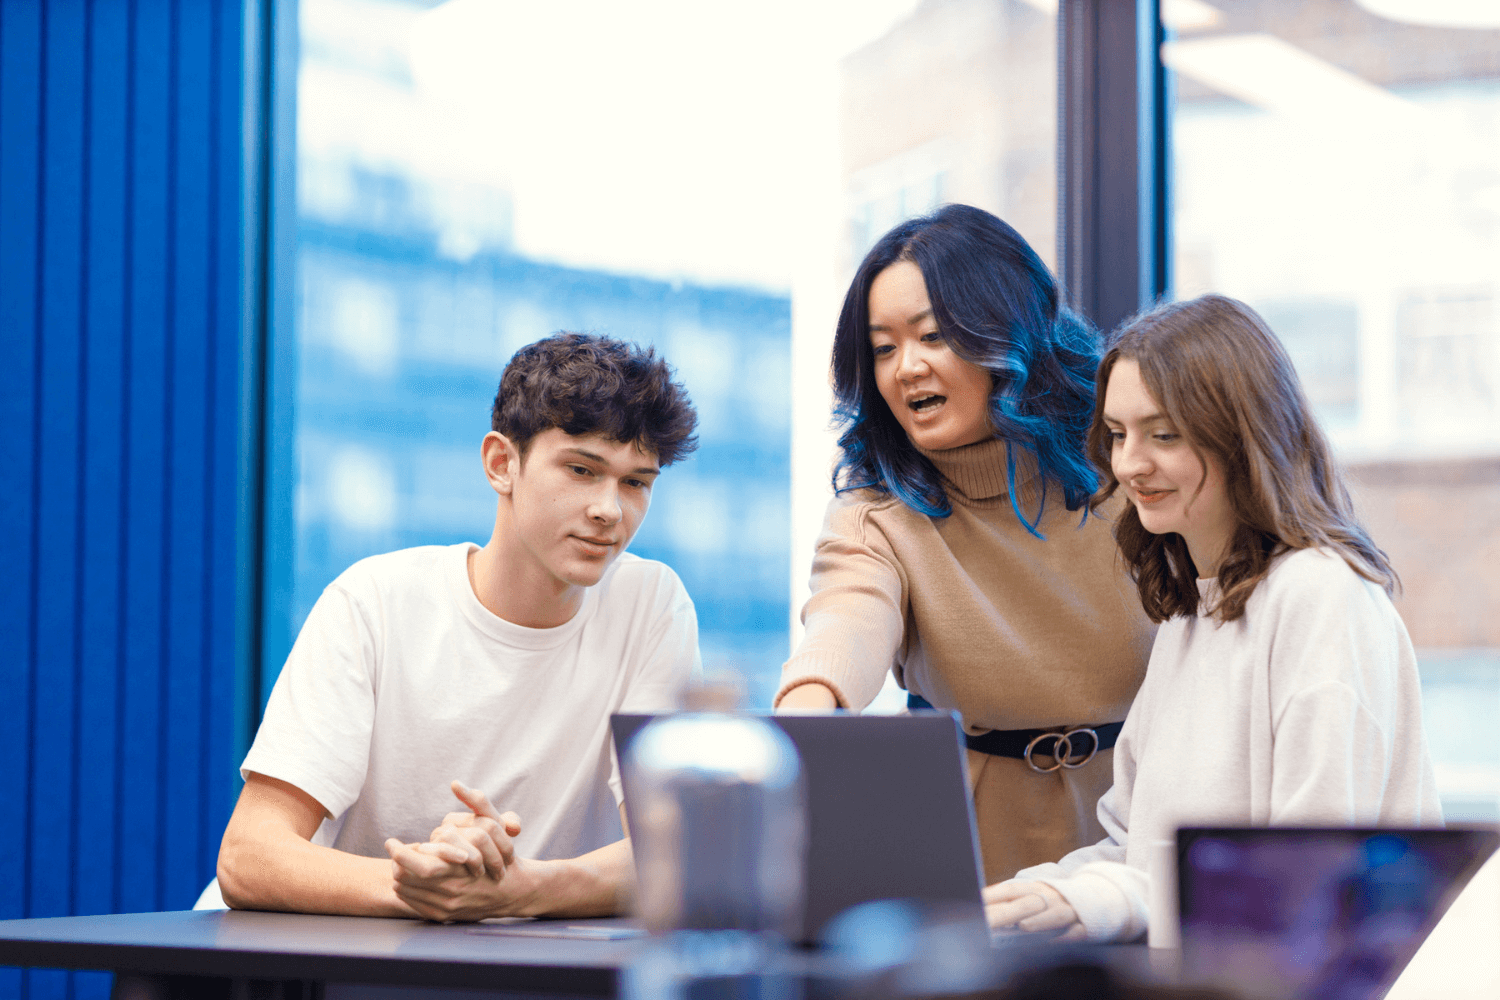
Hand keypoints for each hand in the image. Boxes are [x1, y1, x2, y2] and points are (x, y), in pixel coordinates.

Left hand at [379, 781, 529, 921]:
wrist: (513, 891)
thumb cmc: (503, 854)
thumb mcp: (495, 823)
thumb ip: (477, 802)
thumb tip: (456, 783)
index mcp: (461, 868)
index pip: (417, 864)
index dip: (399, 851)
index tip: (391, 841)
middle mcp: (452, 891)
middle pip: (405, 879)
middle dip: (395, 862)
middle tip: (394, 849)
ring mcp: (446, 907)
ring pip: (405, 891)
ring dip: (399, 875)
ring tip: (403, 862)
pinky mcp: (443, 917)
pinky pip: (412, 904)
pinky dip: (406, 890)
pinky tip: (410, 879)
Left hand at [983, 881, 1084, 940]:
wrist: (1094, 896)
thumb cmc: (1051, 902)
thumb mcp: (1032, 896)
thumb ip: (1011, 905)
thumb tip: (984, 914)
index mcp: (1033, 888)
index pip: (1009, 890)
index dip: (991, 897)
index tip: (973, 906)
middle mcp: (1050, 896)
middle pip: (1026, 903)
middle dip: (1005, 913)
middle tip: (985, 922)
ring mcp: (1067, 909)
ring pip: (1055, 914)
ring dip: (1040, 920)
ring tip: (1023, 926)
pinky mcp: (1084, 925)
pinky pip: (1076, 931)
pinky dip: (1065, 937)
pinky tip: (1053, 942)